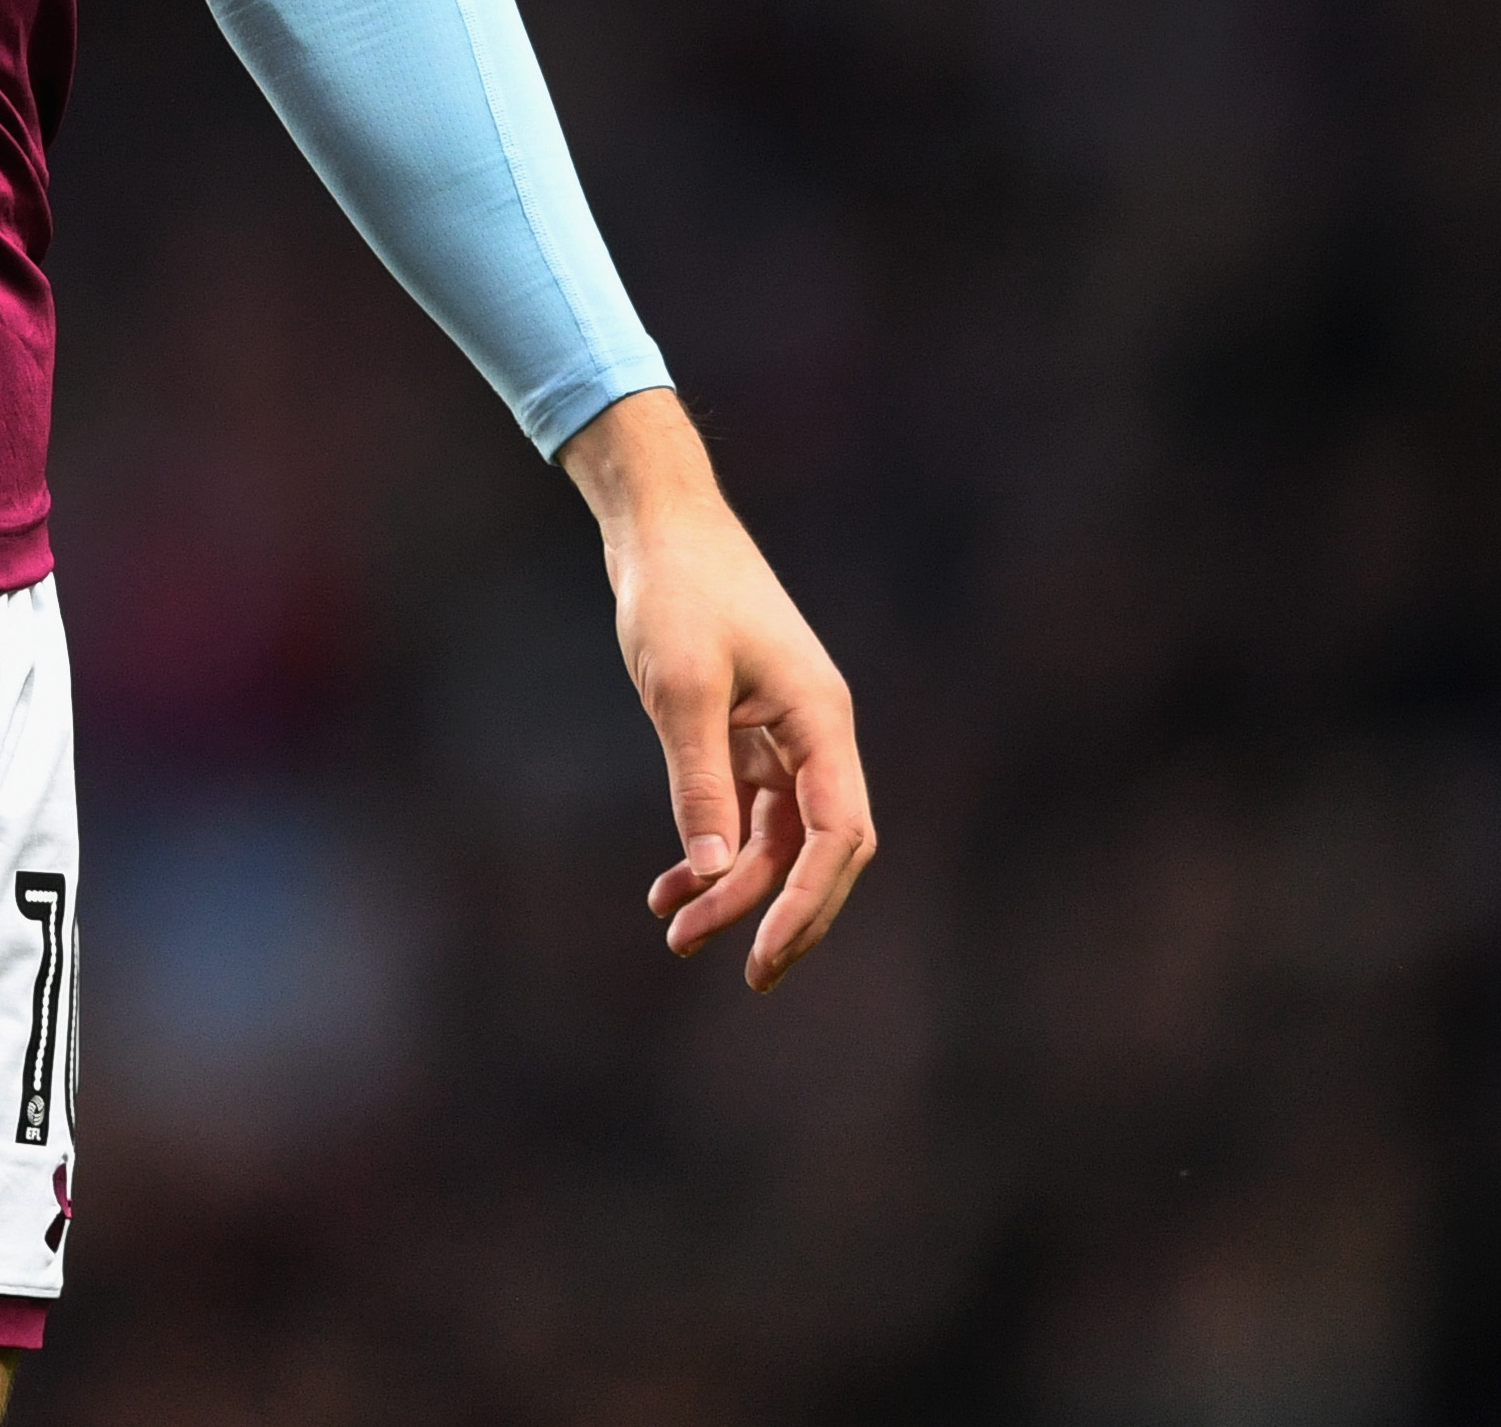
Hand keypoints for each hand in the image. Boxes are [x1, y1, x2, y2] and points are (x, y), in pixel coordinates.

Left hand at [559, 388, 875, 990]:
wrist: (660, 525)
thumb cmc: (677, 591)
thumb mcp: (679, 689)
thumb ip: (699, 781)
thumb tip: (714, 872)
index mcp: (820, 720)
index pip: (839, 834)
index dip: (809, 903)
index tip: (765, 954)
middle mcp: (815, 732)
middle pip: (822, 850)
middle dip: (783, 913)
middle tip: (742, 974)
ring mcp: (785, 733)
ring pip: (779, 838)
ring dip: (735, 888)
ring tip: (676, 931)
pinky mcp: (749, 730)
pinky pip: (746, 811)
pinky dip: (714, 850)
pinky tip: (670, 886)